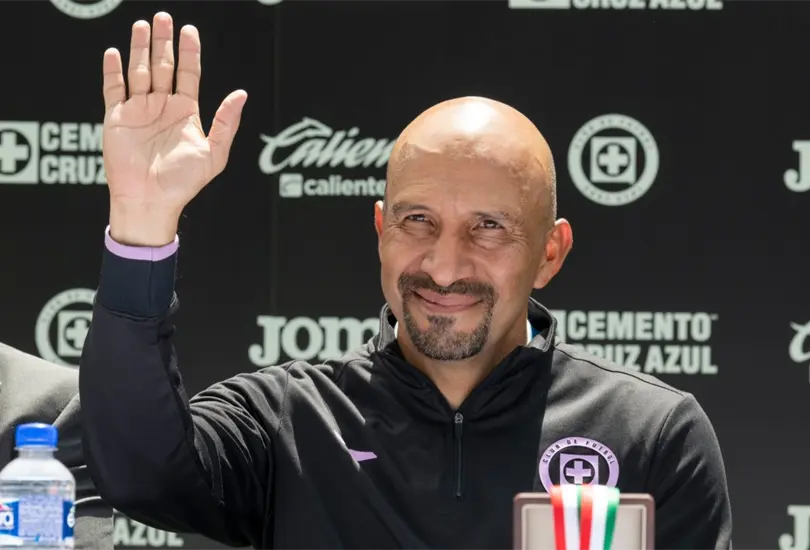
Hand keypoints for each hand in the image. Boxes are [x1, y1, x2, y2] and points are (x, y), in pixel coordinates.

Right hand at [102, 12, 246, 245]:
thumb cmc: (184, 183)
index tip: (190, 30)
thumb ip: (226, 122)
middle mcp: (162, 107)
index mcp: (186, 112)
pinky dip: (113, 71)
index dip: (190, 52)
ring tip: (142, 26)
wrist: (151, 200)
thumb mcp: (214, 153)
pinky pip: (113, 89)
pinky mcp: (117, 118)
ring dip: (140, 48)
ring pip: (139, 71)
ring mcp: (139, 110)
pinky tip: (115, 52)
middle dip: (163, 42)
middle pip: (163, 66)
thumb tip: (242, 94)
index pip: (189, 74)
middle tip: (163, 17)